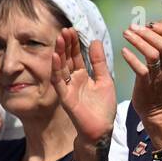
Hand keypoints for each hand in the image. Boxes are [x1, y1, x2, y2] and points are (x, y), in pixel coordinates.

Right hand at [51, 29, 116, 152]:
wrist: (101, 130)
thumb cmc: (103, 108)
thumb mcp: (105, 80)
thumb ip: (99, 63)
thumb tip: (95, 41)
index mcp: (83, 76)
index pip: (76, 56)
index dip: (74, 44)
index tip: (73, 30)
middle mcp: (73, 81)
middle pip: (67, 59)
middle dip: (66, 45)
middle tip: (65, 30)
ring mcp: (68, 88)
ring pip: (61, 68)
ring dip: (59, 53)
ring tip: (60, 39)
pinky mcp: (65, 98)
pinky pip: (59, 81)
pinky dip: (57, 69)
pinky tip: (56, 57)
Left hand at [121, 21, 161, 128]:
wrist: (156, 110)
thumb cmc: (158, 84)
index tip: (149, 24)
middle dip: (147, 32)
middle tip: (133, 27)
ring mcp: (159, 76)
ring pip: (153, 54)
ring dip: (138, 41)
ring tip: (126, 34)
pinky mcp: (146, 84)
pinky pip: (141, 69)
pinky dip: (131, 58)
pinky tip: (123, 51)